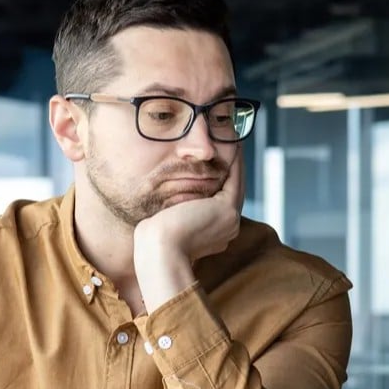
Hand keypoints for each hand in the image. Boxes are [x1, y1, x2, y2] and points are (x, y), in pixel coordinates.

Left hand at [134, 150, 243, 311]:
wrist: (159, 250)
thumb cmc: (153, 241)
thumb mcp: (167, 223)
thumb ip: (175, 212)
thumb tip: (169, 198)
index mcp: (214, 233)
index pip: (219, 200)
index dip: (218, 178)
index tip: (214, 159)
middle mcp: (226, 227)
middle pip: (230, 189)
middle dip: (228, 166)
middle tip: (228, 142)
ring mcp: (230, 219)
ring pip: (235, 182)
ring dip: (234, 159)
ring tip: (231, 138)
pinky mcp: (228, 209)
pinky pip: (234, 177)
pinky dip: (234, 159)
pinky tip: (231, 141)